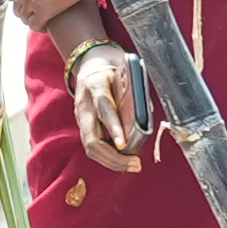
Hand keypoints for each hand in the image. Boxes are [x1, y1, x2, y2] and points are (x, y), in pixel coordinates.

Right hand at [66, 43, 159, 169]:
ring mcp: (80, 116)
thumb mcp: (126, 71)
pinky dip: (107, 156)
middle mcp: (84, 105)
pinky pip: (92, 145)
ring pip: (90, 147)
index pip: (104, 110)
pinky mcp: (82, 124)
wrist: (89, 61)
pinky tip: (122, 160)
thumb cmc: (112, 65)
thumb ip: (134, 91)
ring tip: (132, 166)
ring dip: (111, 161)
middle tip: (135, 164)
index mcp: (96, 86)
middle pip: (92, 139)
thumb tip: (146, 117)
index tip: (124, 145)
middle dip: (113, 157)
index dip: (114, 129)